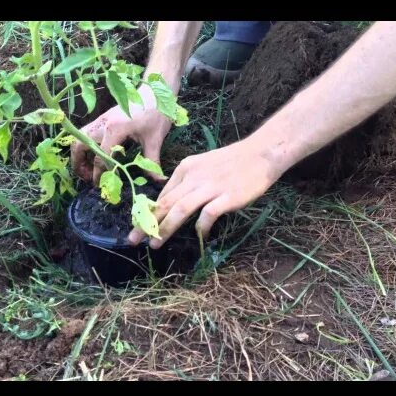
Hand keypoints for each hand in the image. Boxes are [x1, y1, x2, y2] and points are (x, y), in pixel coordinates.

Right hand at [71, 84, 171, 184]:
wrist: (156, 90)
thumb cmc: (156, 113)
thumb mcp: (155, 139)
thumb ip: (152, 161)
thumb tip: (158, 180)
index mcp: (115, 129)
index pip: (101, 157)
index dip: (99, 174)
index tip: (101, 185)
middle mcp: (103, 123)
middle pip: (80, 145)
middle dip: (79, 164)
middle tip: (88, 178)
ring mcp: (100, 119)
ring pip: (79, 138)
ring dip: (79, 154)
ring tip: (87, 170)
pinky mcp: (102, 118)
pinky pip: (86, 133)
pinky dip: (84, 146)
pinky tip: (94, 157)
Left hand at [127, 137, 282, 248]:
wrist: (261, 153)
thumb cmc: (232, 161)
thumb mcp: (203, 165)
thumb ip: (187, 182)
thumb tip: (170, 203)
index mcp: (185, 168)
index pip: (162, 194)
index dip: (148, 213)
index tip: (138, 226)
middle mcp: (194, 177)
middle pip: (165, 203)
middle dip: (146, 223)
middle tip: (133, 239)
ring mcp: (210, 187)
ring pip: (180, 209)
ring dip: (165, 228)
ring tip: (155, 243)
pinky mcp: (227, 196)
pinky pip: (207, 215)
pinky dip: (200, 227)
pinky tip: (200, 236)